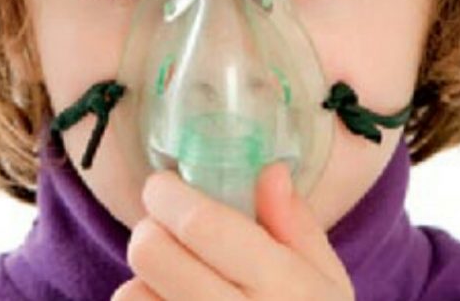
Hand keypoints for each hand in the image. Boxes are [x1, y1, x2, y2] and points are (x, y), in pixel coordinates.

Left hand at [112, 161, 354, 300]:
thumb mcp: (328, 284)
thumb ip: (297, 226)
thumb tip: (269, 171)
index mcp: (283, 287)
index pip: (201, 224)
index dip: (168, 195)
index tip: (164, 186)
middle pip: (151, 252)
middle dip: (150, 230)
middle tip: (165, 232)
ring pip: (130, 295)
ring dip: (143, 283)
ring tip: (172, 288)